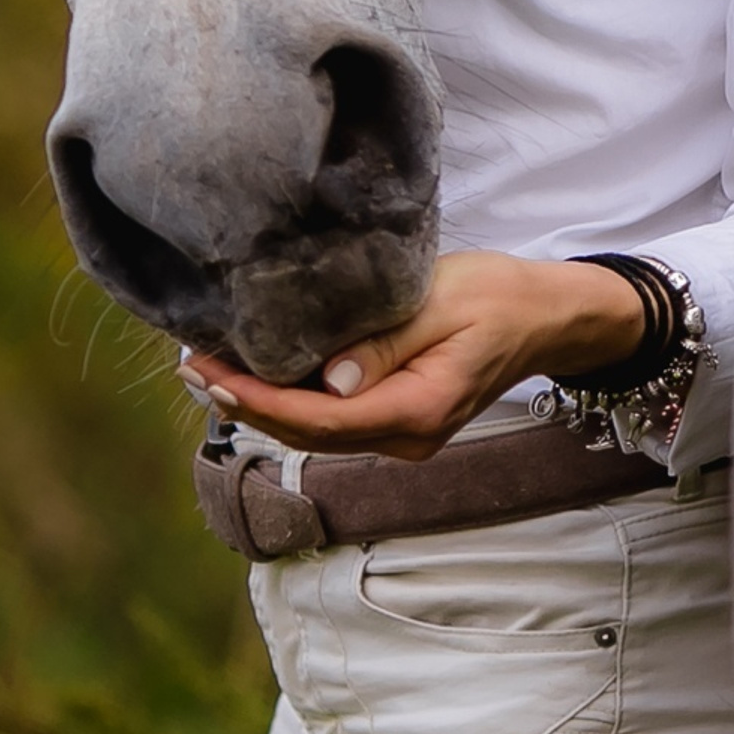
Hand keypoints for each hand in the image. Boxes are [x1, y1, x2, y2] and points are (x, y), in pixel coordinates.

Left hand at [180, 250, 646, 461]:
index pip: (319, 416)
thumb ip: (386, 343)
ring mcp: (401, 435)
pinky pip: (333, 418)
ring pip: (316, 429)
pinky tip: (259, 373)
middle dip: (245, 402)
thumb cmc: (498, 296)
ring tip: (207, 369)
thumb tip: (329, 381)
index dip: (257, 399)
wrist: (544, 315)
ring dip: (261, 402)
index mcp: (417, 410)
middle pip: (308, 431)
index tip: (210, 372)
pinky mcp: (398, 418)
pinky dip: (290, 398)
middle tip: (189, 366)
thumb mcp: (443, 303)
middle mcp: (405, 437)